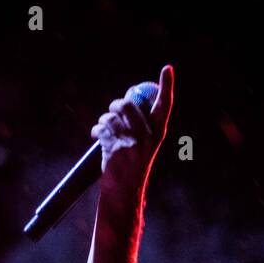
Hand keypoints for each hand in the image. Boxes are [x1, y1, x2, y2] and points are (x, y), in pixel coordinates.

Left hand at [91, 65, 173, 204]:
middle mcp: (147, 137)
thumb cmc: (132, 169)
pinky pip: (101, 128)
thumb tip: (124, 104)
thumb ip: (139, 127)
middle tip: (112, 111)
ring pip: (111, 117)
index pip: (165, 105)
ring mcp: (131, 143)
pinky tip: (96, 135)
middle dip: (115, 105)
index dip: (167, 85)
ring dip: (103, 121)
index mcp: (158, 134)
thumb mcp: (144, 147)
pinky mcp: (115, 149)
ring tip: (103, 130)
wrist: (124, 194)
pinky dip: (96, 130)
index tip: (168, 68)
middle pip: (128, 105)